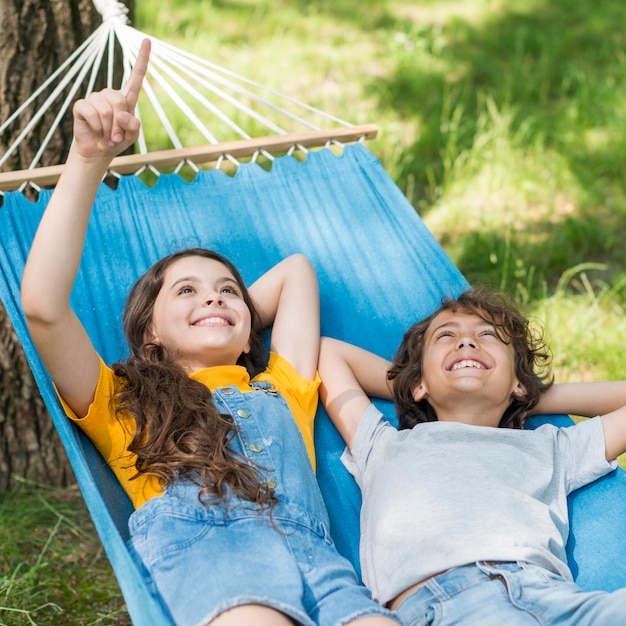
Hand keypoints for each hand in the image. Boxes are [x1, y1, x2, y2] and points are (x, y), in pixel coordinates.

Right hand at [71, 38, 150, 160]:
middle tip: (117, 137)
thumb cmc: (117, 141)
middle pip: (119, 100)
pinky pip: (92, 113)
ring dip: (109, 129)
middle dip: (120, 124)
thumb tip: (120, 114)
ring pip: (105, 110)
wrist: (98, 151)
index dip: (142, 59)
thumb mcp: (131, 137)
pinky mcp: (81, 105)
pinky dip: (97, 127)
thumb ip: (133, 126)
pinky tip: (96, 131)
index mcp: (126, 99)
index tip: (147, 41)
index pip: (136, 76)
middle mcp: (110, 94)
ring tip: (107, 136)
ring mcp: (95, 98)